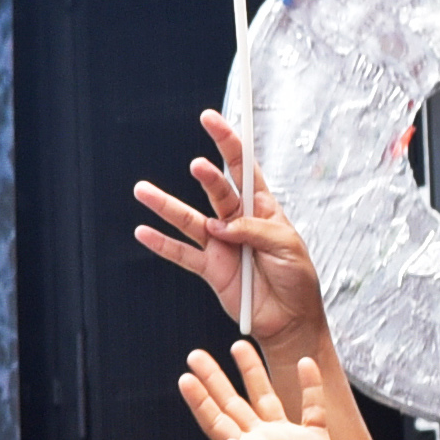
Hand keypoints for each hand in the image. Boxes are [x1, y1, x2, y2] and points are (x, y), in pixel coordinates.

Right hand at [134, 114, 327, 348]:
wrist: (290, 319)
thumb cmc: (296, 279)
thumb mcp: (287, 246)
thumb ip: (254, 230)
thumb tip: (220, 225)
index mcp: (263, 209)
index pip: (244, 169)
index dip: (229, 143)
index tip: (212, 120)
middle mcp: (237, 222)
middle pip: (217, 190)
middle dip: (207, 175)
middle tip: (199, 165)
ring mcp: (220, 244)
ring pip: (189, 219)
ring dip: (166, 205)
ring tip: (143, 190)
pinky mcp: (209, 268)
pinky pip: (181, 254)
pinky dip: (161, 244)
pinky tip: (143, 232)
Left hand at [179, 341, 355, 439]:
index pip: (215, 420)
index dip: (200, 399)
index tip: (185, 377)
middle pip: (232, 401)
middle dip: (214, 378)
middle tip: (196, 354)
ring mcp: (287, 438)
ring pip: (266, 396)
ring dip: (253, 371)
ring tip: (239, 345)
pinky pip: (312, 406)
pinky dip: (310, 385)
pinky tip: (304, 364)